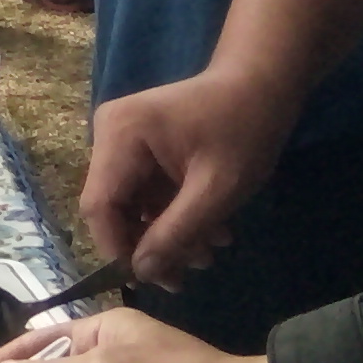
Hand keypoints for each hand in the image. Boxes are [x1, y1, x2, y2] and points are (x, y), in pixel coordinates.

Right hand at [80, 63, 297, 287]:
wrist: (263, 83)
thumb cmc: (244, 129)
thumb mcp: (216, 190)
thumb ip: (176, 233)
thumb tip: (141, 273)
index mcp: (120, 136)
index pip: (99, 206)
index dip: (118, 249)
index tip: (154, 279)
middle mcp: (109, 135)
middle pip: (113, 208)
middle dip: (150, 245)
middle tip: (190, 274)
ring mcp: (123, 141)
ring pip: (132, 206)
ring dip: (168, 234)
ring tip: (210, 252)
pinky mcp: (140, 148)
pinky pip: (146, 193)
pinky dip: (174, 216)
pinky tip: (211, 231)